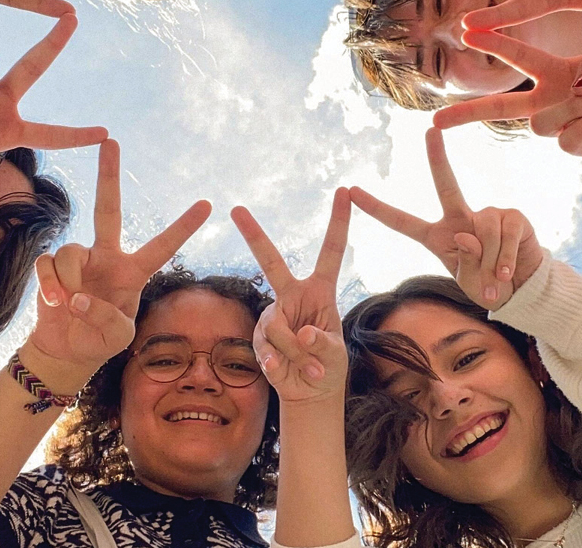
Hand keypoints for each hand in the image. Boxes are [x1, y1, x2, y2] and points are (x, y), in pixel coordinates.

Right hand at [29, 140, 211, 382]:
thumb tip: (77, 297)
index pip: (164, 246)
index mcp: (134, 271)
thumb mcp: (118, 337)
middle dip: (109, 175)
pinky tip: (55, 302)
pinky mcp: (52, 267)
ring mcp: (80, 260)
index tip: (208, 204)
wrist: (66, 350)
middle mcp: (108, 257)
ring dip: (68, 279)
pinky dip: (50, 285)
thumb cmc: (99, 340)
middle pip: (108, 209)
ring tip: (68, 304)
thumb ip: (106, 319)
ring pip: (71, 250)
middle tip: (111, 140)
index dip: (184, 226)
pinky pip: (48, 265)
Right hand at [231, 188, 350, 403]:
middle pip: (271, 261)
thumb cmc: (328, 365)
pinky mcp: (260, 337)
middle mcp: (293, 295)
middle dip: (254, 235)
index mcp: (321, 290)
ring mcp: (274, 315)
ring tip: (311, 369)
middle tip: (238, 209)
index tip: (344, 191)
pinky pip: (267, 347)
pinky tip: (284, 371)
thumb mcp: (334, 355)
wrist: (309, 391)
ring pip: (278, 327)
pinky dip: (280, 364)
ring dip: (295, 354)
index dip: (339, 221)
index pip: (332, 250)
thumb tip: (302, 333)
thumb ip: (322, 344)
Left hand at [350, 128, 541, 308]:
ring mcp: (488, 213)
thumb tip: (466, 235)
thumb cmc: (489, 286)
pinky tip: (507, 270)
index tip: (352, 190)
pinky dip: (505, 257)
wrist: (523, 289)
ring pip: (483, 226)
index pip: (402, 221)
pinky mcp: (513, 216)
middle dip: (437, 157)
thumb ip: (465, 264)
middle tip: (430, 131)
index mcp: (437, 236)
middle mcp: (460, 218)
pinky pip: (504, 232)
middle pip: (446, 184)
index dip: (376, 208)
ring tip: (496, 277)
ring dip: (490, 258)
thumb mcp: (470, 283)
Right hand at [433, 36, 581, 154]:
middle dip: (467, 114)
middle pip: (499, 107)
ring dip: (569, 109)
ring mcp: (559, 124)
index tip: (467, 32)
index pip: (518, 57)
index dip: (495, 43)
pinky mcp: (574, 146)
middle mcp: (548, 98)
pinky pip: (564, 140)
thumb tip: (578, 83)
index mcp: (554, 71)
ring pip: (539, 123)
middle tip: (436, 122)